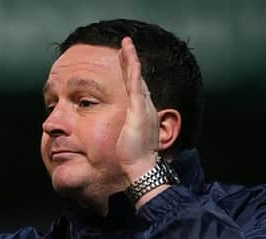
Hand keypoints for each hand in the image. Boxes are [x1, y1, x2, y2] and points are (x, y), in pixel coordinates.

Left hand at [116, 37, 158, 181]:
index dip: (131, 73)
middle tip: (125, 45)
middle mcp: (145, 108)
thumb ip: (125, 131)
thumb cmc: (134, 159)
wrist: (141, 167)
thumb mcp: (127, 139)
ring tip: (126, 44)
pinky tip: (130, 58)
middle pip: (137, 78)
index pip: (135, 88)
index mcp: (141, 114)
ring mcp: (143, 107)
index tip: (125, 60)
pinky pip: (136, 85)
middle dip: (131, 61)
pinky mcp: (139, 110)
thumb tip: (119, 133)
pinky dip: (134, 70)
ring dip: (131, 59)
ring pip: (137, 77)